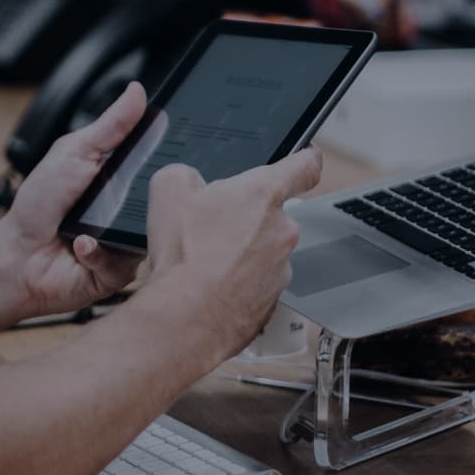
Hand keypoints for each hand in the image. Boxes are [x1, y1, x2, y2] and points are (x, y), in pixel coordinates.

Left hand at [0, 83, 150, 317]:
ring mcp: (128, 242)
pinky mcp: (120, 272)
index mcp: (125, 180)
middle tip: (125, 190)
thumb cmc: (39, 206)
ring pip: (151, 234)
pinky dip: (98, 250)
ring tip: (94, 221)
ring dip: (119, 226)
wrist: (16, 256)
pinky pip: (126, 262)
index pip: (161, 165)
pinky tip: (80, 243)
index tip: (175, 146)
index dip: (169, 157)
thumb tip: (136, 90)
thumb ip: (109, 125)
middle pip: (163, 200)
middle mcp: (132, 211)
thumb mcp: (75, 152)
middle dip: (148, 195)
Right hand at [143, 149, 321, 361]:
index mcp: (263, 194)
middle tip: (212, 229)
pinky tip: (211, 287)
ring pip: (264, 252)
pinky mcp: (273, 301)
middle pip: (272, 215)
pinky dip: (238, 285)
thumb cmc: (185, 256)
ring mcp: (281, 268)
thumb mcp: (168, 190)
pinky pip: (257, 285)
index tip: (305, 158)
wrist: (187, 316)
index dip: (305, 158)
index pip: (304, 165)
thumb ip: (185, 174)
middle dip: (246, 218)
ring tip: (205, 263)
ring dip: (241, 254)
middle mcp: (282, 230)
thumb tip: (188, 181)